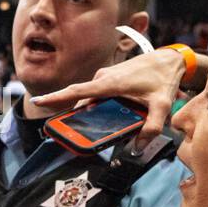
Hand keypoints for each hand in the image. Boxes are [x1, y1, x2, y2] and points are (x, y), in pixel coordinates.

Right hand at [30, 50, 185, 150]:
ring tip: (88, 128)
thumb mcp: (161, 105)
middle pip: (80, 100)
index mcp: (108, 83)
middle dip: (73, 116)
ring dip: (87, 112)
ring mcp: (104, 77)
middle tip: (69, 134)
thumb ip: (151, 127)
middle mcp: (102, 78)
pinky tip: (104, 116)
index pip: (76, 91)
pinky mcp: (108, 78)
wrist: (169, 60)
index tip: (39, 102)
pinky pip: (95, 94)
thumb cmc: (162, 79)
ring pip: (89, 98)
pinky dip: (95, 105)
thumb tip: (138, 146)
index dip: (56, 98)